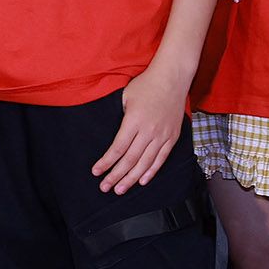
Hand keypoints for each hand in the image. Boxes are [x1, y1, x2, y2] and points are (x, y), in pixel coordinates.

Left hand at [92, 61, 189, 194]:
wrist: (172, 78)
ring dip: (131, 178)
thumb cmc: (146, 85)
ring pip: (145, 163)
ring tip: (120, 189)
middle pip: (130, 160)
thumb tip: (112, 137)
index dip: (106, 163)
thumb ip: (119, 118)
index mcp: (134, 121)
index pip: (117, 148)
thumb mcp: (125, 98)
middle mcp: (149, 131)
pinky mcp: (172, 137)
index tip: (96, 172)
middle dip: (115, 176)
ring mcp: (162, 135)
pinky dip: (151, 172)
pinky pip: (161, 159)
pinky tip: (141, 181)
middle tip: (105, 188)